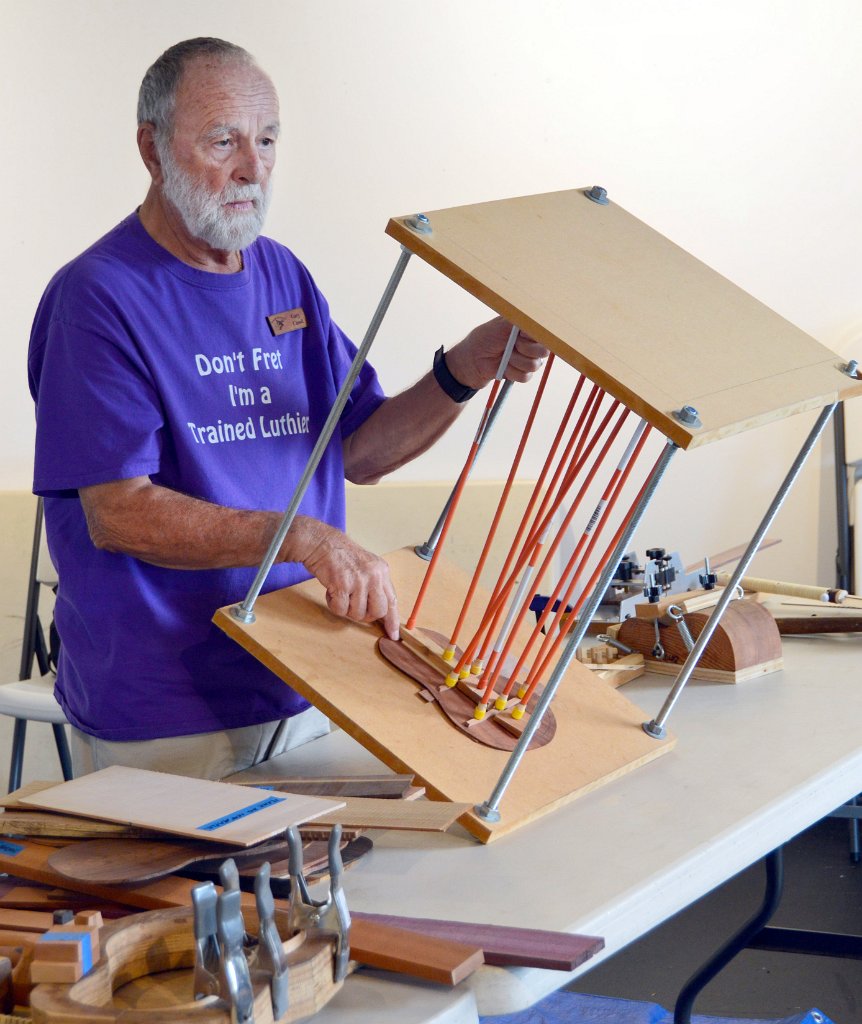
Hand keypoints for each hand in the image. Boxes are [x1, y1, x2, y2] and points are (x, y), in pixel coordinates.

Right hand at [298, 521, 399, 638]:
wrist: (321, 543)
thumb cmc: (341, 557)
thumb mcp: (366, 566)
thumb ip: (375, 586)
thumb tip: (381, 612)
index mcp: (382, 571)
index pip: (392, 601)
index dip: (392, 620)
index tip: (393, 635)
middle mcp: (374, 576)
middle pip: (377, 612)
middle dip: (365, 615)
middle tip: (353, 606)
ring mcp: (359, 580)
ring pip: (357, 613)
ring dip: (346, 608)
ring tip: (340, 592)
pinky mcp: (342, 584)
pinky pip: (340, 609)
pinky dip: (333, 604)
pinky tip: (331, 591)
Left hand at [444, 316, 548, 389]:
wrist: (471, 361)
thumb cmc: (484, 338)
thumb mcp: (500, 325)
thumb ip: (519, 322)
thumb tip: (535, 322)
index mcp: (528, 328)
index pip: (545, 332)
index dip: (533, 336)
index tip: (521, 335)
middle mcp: (531, 343)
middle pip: (543, 351)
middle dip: (525, 349)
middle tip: (512, 345)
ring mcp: (528, 359)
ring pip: (534, 365)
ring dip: (516, 361)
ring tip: (504, 357)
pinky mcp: (523, 373)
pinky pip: (526, 376)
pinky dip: (512, 372)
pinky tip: (504, 367)